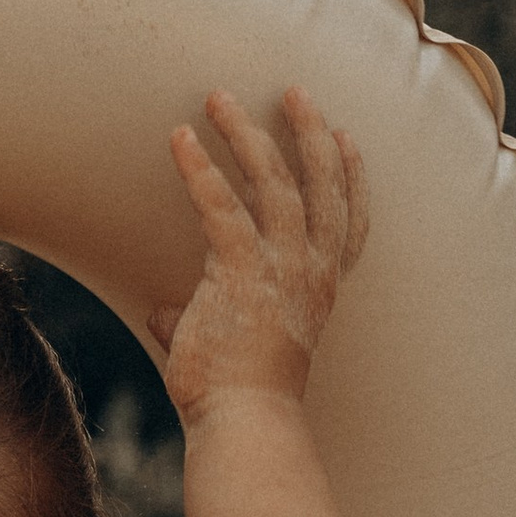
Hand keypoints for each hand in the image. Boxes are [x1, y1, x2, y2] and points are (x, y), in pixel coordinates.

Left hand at [152, 87, 368, 418]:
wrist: (244, 425)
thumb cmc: (237, 396)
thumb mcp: (230, 345)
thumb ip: (199, 317)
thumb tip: (162, 313)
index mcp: (320, 288)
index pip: (351, 221)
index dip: (353, 176)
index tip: (347, 137)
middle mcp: (311, 271)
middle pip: (322, 185)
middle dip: (310, 133)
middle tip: (294, 91)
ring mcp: (280, 269)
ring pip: (273, 181)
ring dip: (246, 133)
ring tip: (219, 98)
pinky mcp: (240, 272)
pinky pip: (220, 206)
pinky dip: (199, 168)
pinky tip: (180, 138)